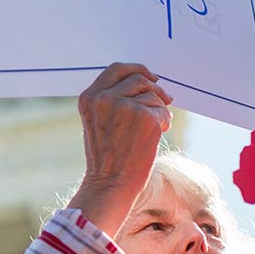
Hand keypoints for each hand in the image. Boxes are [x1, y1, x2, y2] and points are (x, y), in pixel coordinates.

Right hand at [66, 63, 173, 235]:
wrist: (110, 185)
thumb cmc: (106, 158)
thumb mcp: (98, 122)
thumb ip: (113, 100)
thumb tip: (149, 83)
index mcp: (89, 97)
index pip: (116, 69)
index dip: (136, 70)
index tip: (151, 77)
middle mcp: (105, 98)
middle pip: (139, 79)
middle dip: (154, 90)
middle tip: (164, 101)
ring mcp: (125, 106)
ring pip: (153, 96)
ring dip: (159, 110)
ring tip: (152, 130)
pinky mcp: (146, 117)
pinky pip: (163, 111)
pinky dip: (165, 122)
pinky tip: (156, 136)